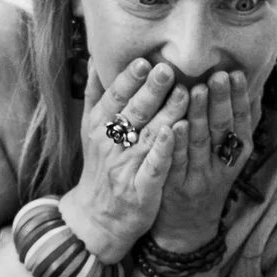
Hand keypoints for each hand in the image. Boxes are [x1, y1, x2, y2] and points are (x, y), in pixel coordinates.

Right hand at [63, 60, 191, 262]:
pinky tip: (174, 135)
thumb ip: (94, 95)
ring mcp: (126, 167)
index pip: (115, 97)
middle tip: (168, 68)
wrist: (98, 217)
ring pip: (147, 136)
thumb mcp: (90, 130)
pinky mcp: (141, 189)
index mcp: (99, 125)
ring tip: (186, 93)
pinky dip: (163, 151)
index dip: (129, 79)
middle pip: (133, 112)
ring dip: (166, 114)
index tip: (144, 60)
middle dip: (150, 90)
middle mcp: (111, 143)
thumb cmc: (101, 166)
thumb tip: (94, 59)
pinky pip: (153, 168)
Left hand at [148, 71, 260, 253]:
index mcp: (236, 155)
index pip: (241, 122)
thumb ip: (234, 127)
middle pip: (222, 130)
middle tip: (218, 75)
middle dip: (221, 101)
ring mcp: (198, 177)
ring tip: (197, 89)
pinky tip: (174, 124)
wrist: (187, 228)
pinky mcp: (175, 186)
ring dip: (199, 116)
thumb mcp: (227, 157)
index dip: (239, 98)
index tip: (236, 73)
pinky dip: (176, 144)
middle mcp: (221, 166)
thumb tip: (249, 92)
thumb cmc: (206, 181)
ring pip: (200, 144)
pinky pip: (176, 162)